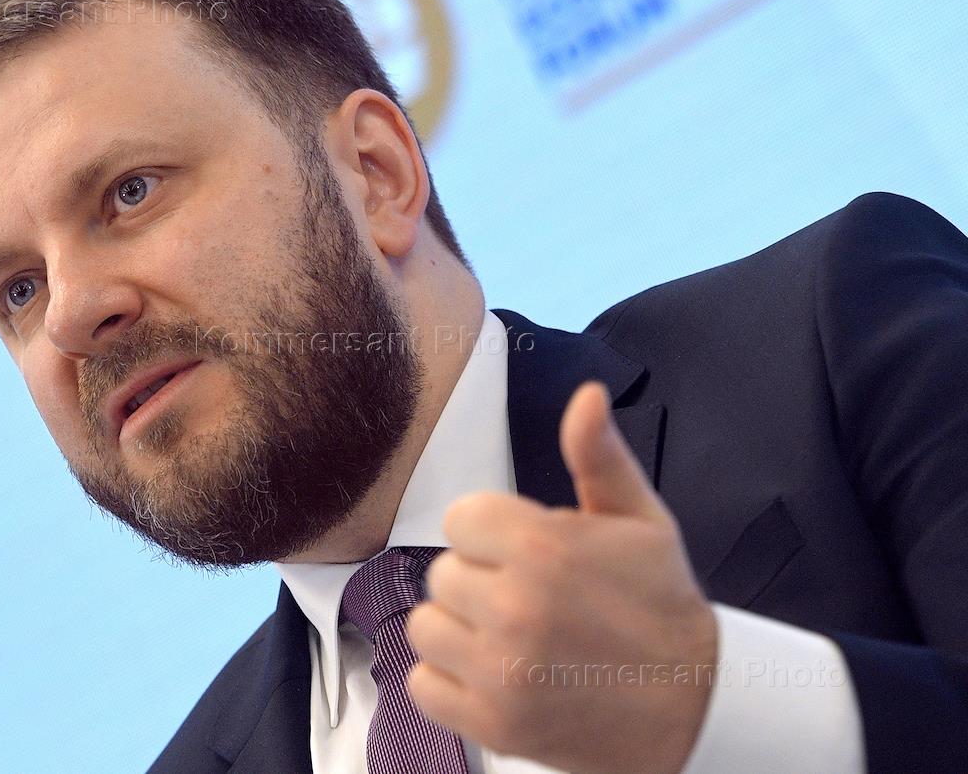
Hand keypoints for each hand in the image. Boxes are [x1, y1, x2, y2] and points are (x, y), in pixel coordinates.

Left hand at [406, 381, 717, 773]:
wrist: (696, 706)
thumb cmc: (663, 607)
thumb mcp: (640, 519)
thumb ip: (598, 455)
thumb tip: (587, 395)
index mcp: (543, 546)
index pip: (460, 519)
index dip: (490, 535)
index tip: (520, 554)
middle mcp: (516, 606)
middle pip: (443, 573)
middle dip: (478, 582)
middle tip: (525, 601)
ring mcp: (501, 671)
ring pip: (425, 627)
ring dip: (457, 631)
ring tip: (504, 638)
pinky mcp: (493, 724)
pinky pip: (423, 686)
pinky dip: (448, 684)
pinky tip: (490, 675)